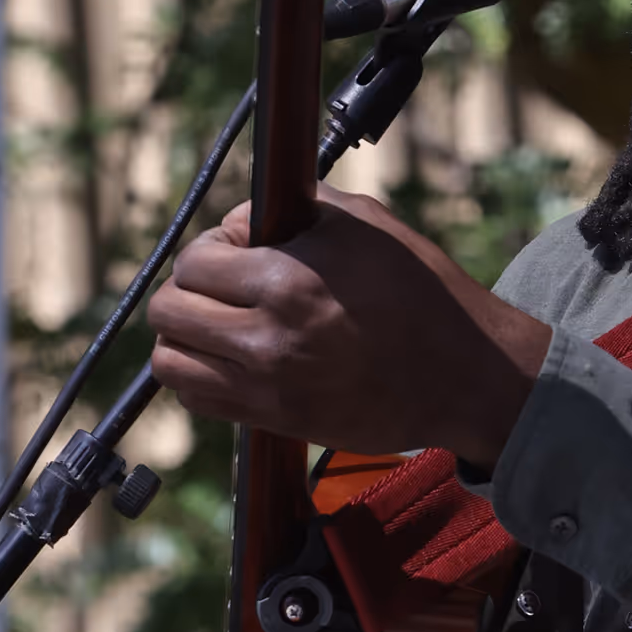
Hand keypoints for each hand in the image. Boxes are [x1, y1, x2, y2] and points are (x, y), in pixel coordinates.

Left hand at [149, 184, 552, 467]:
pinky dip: (199, 375)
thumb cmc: (422, 292)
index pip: (196, 258)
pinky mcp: (275, 422)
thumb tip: (244, 220)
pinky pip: (197, 399)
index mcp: (291, 282)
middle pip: (169, 310)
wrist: (463, 376)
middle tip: (225, 283)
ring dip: (185, 334)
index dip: (214, 245)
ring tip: (220, 322)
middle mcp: (269, 339)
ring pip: (170, 360)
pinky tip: (231, 357)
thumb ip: (298, 209)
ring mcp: (268, 388)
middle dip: (190, 287)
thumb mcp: (367, 225)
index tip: (241, 246)